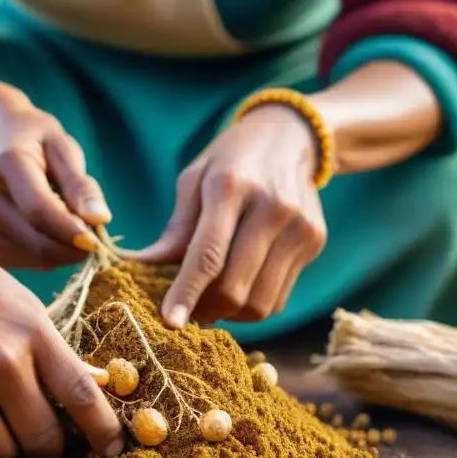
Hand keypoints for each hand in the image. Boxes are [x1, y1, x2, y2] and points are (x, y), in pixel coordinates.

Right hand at [0, 89, 110, 269]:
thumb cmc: (35, 141)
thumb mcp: (63, 149)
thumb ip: (80, 185)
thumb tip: (100, 219)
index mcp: (6, 164)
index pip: (38, 209)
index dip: (69, 230)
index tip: (96, 242)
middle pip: (34, 240)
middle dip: (70, 247)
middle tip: (92, 237)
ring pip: (30, 258)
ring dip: (60, 254)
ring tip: (68, 229)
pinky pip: (21, 263)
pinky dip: (44, 258)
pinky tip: (49, 237)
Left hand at [138, 104, 327, 326]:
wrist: (292, 135)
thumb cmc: (231, 160)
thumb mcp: (194, 179)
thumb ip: (175, 229)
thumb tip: (142, 268)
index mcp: (232, 186)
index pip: (208, 254)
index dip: (186, 293)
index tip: (169, 322)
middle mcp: (272, 208)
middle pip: (235, 287)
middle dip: (205, 310)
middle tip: (186, 312)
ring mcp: (299, 228)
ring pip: (260, 302)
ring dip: (230, 314)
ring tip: (211, 303)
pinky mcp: (314, 242)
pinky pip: (279, 297)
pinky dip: (253, 306)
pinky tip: (239, 289)